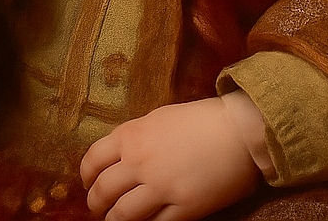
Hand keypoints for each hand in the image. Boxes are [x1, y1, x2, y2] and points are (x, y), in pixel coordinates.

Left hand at [81, 97, 261, 220]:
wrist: (241, 129)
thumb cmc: (202, 119)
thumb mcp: (161, 117)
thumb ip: (137, 137)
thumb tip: (119, 156)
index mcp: (133, 135)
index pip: (92, 160)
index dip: (86, 177)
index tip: (88, 183)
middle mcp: (140, 162)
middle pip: (102, 192)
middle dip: (97, 204)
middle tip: (101, 207)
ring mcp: (160, 187)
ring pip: (121, 216)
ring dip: (115, 220)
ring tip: (118, 220)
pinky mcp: (183, 209)